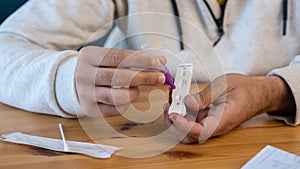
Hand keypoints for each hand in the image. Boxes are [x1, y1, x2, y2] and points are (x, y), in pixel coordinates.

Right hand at [75, 46, 165, 116]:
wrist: (74, 82)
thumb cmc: (98, 67)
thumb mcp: (110, 56)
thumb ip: (133, 58)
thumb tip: (160, 62)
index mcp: (88, 56)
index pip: (119, 57)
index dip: (141, 60)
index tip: (158, 63)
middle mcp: (84, 74)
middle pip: (118, 77)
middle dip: (144, 77)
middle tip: (161, 78)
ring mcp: (85, 93)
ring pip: (116, 96)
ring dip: (133, 93)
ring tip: (137, 89)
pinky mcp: (89, 108)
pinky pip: (113, 109)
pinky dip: (125, 104)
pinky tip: (127, 97)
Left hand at [164, 74, 294, 142]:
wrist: (259, 93)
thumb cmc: (245, 89)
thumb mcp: (223, 85)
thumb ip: (204, 96)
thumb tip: (187, 101)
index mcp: (222, 120)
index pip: (199, 131)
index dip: (182, 124)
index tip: (172, 112)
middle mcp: (215, 126)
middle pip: (189, 135)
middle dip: (174, 123)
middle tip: (168, 106)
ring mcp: (212, 124)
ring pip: (189, 130)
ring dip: (177, 119)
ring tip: (172, 102)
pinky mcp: (209, 120)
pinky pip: (193, 121)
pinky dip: (183, 113)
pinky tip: (180, 100)